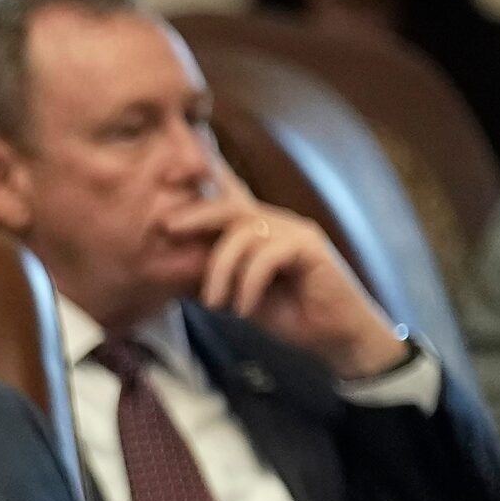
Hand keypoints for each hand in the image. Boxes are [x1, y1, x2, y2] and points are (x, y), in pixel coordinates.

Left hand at [162, 161, 409, 379]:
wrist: (332, 335)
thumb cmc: (285, 313)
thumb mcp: (235, 293)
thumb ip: (209, 275)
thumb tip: (167, 266)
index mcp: (257, 230)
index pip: (231, 194)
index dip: (206, 172)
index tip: (173, 165)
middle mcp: (276, 222)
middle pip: (230, 206)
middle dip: (196, 214)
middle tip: (167, 228)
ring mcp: (295, 231)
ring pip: (243, 233)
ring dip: (220, 270)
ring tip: (214, 303)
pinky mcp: (310, 246)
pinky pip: (267, 255)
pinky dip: (248, 284)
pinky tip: (243, 309)